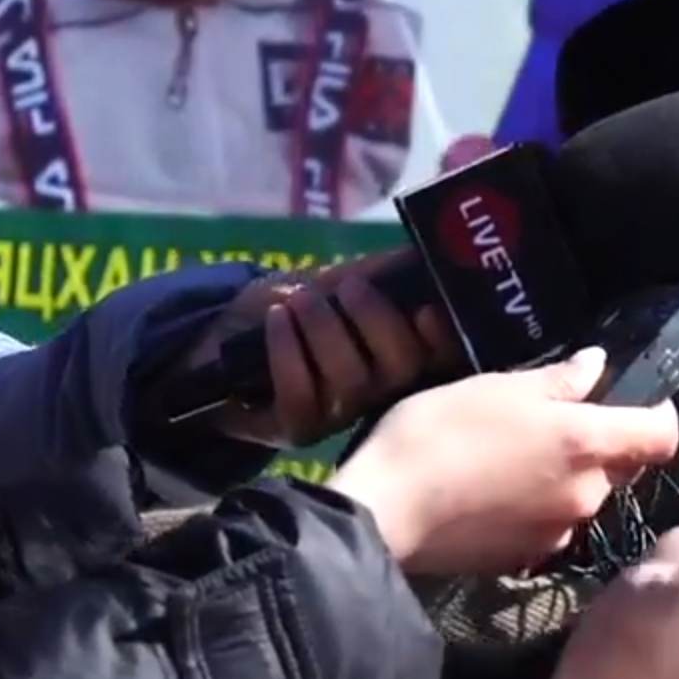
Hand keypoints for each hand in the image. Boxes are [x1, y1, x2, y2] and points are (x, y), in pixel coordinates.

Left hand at [176, 251, 466, 447]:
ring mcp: (343, 414)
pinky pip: (301, 397)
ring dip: (324, 330)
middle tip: (348, 287)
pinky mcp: (300, 428)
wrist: (232, 334)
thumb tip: (426, 249)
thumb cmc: (304, 303)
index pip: (445, 356)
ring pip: (350, 381)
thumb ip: (385, 269)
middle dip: (376, 322)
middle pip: (402, 368)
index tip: (427, 309)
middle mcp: (384, 391)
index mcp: (405, 353)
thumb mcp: (344, 277)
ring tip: (299, 299)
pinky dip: (287, 352)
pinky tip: (277, 319)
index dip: (445, 340)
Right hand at [328, 348, 678, 575]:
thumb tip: (596, 365)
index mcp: (590, 445)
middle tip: (554, 422)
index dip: (657, 415)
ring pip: (584, 497)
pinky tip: (495, 493)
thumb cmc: (443, 432)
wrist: (385, 512)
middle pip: (622, 467)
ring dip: (567, 478)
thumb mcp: (500, 388)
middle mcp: (587, 494)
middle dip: (601, 446)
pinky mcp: (526, 560)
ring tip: (515, 457)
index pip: (662, 436)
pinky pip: (550, 525)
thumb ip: (559, 381)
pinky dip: (537, 508)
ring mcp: (558, 532)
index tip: (634, 400)